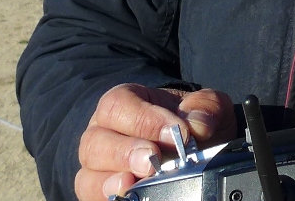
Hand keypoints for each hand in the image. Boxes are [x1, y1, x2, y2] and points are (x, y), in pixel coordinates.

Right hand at [76, 84, 234, 200]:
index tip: (175, 132)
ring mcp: (98, 167)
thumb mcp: (205, 106)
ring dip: (111, 182)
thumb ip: (205, 106)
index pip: (118, 105)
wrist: (197, 146)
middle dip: (125, 152)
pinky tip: (130, 197)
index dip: (143, 119)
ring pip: (88, 175)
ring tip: (135, 183)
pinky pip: (93, 198)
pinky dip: (110, 199)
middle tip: (152, 160)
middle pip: (95, 142)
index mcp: (125, 103)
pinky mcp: (101, 192)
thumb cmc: (191, 122)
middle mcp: (103, 134)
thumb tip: (198, 125)